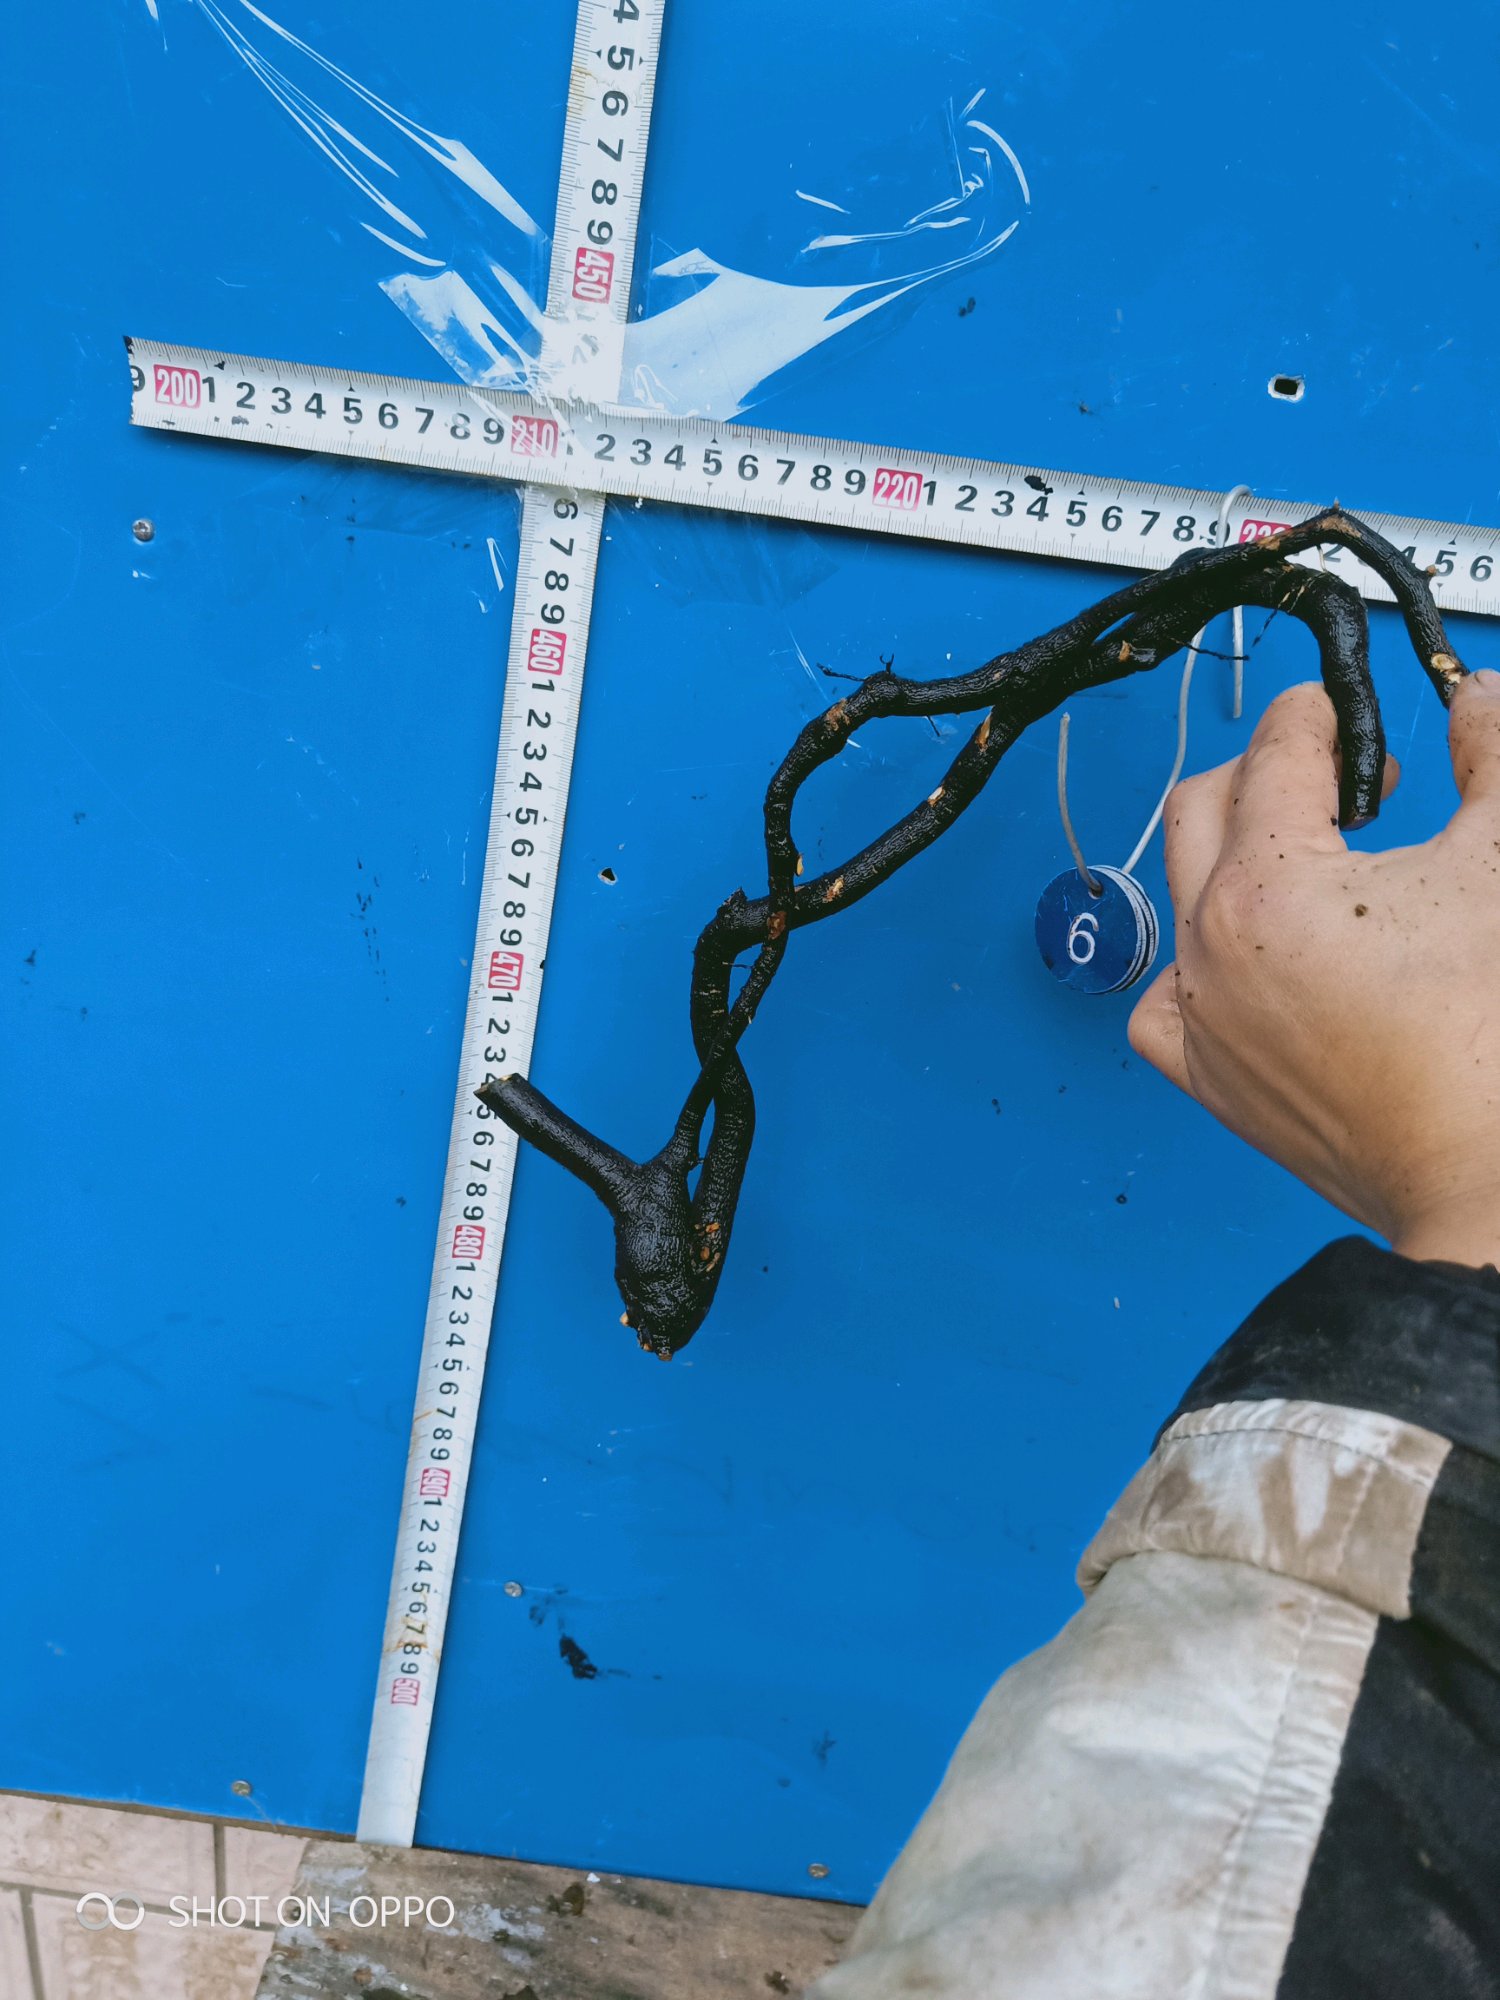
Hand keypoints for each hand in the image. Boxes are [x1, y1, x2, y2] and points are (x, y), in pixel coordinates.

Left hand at [1128, 669, 1499, 1269]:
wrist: (1484, 1172)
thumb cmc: (1491, 1032)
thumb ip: (1495, 756)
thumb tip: (1479, 698)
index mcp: (1267, 884)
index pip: (1274, 754)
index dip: (1317, 717)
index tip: (1344, 716)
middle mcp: (1209, 947)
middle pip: (1202, 807)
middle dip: (1266, 773)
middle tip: (1344, 783)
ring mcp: (1201, 1016)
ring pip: (1182, 899)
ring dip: (1234, 862)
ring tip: (1314, 869)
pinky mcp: (1208, 1078)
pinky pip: (1169, 1000)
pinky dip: (1200, 967)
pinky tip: (1251, 963)